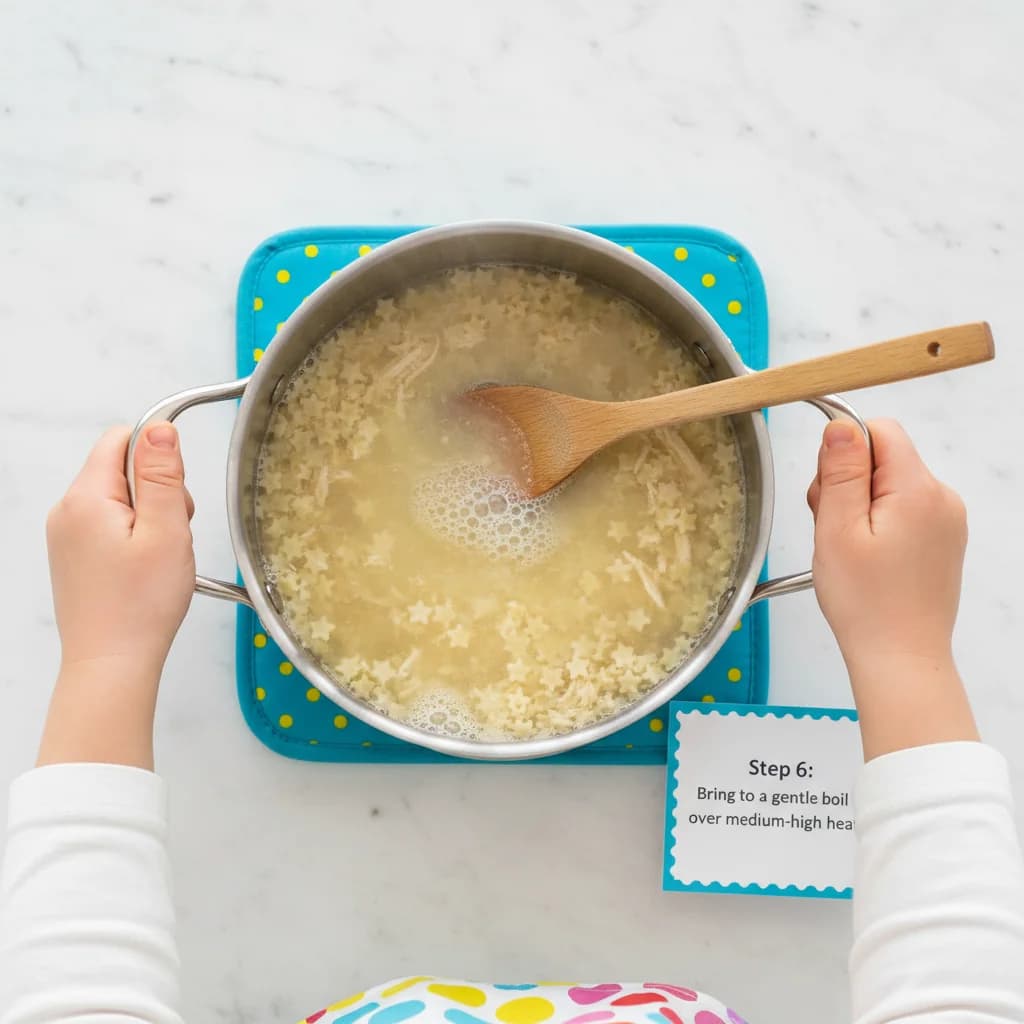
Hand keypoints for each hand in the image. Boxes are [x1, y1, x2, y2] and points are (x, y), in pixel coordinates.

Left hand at [39, 423, 194, 767]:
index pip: (122, 439)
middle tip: (171, 535)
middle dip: (159, 492)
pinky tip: (145, 568)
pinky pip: (110, 524)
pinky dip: (135, 537)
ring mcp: (67, 535)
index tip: (176, 492)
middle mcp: (67, 511)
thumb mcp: (166, 531)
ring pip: (120, 499)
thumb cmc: (140, 606)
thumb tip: (160, 427)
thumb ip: (163, 475)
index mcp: (87, 498)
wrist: (111, 664)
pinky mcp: (74, 555)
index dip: (157, 457)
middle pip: (122, 469)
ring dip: (150, 518)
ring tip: (159, 556)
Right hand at [807, 418, 976, 757]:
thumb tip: (841, 425)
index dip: (843, 451)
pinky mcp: (942, 540)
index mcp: (918, 490)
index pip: (879, 430)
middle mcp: (942, 498)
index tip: (827, 491)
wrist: (900, 658)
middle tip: (832, 529)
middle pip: (883, 458)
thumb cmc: (866, 603)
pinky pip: (902, 509)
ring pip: (890, 484)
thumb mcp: (837, 530)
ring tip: (848, 549)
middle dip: (847, 483)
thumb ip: (841, 472)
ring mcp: (946, 520)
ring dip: (859, 506)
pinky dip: (877, 524)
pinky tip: (866, 557)